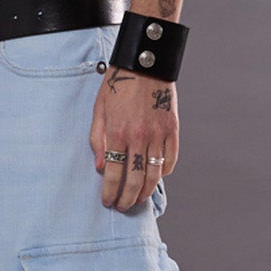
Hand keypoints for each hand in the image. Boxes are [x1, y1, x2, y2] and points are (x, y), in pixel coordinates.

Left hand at [90, 67, 178, 209]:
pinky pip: (171, 159)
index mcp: (117, 132)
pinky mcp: (173, 129)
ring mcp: (158, 134)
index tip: (108, 202)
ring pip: (155, 174)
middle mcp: (139, 136)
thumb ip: (97, 139)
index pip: (113, 173)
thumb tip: (100, 166)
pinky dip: (164, 172)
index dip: (110, 192)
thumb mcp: (99, 109)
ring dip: (146, 191)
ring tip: (138, 199)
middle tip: (122, 207)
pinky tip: (155, 178)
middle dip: (127, 198)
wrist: (145, 63)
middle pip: (135, 179)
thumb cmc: (118, 84)